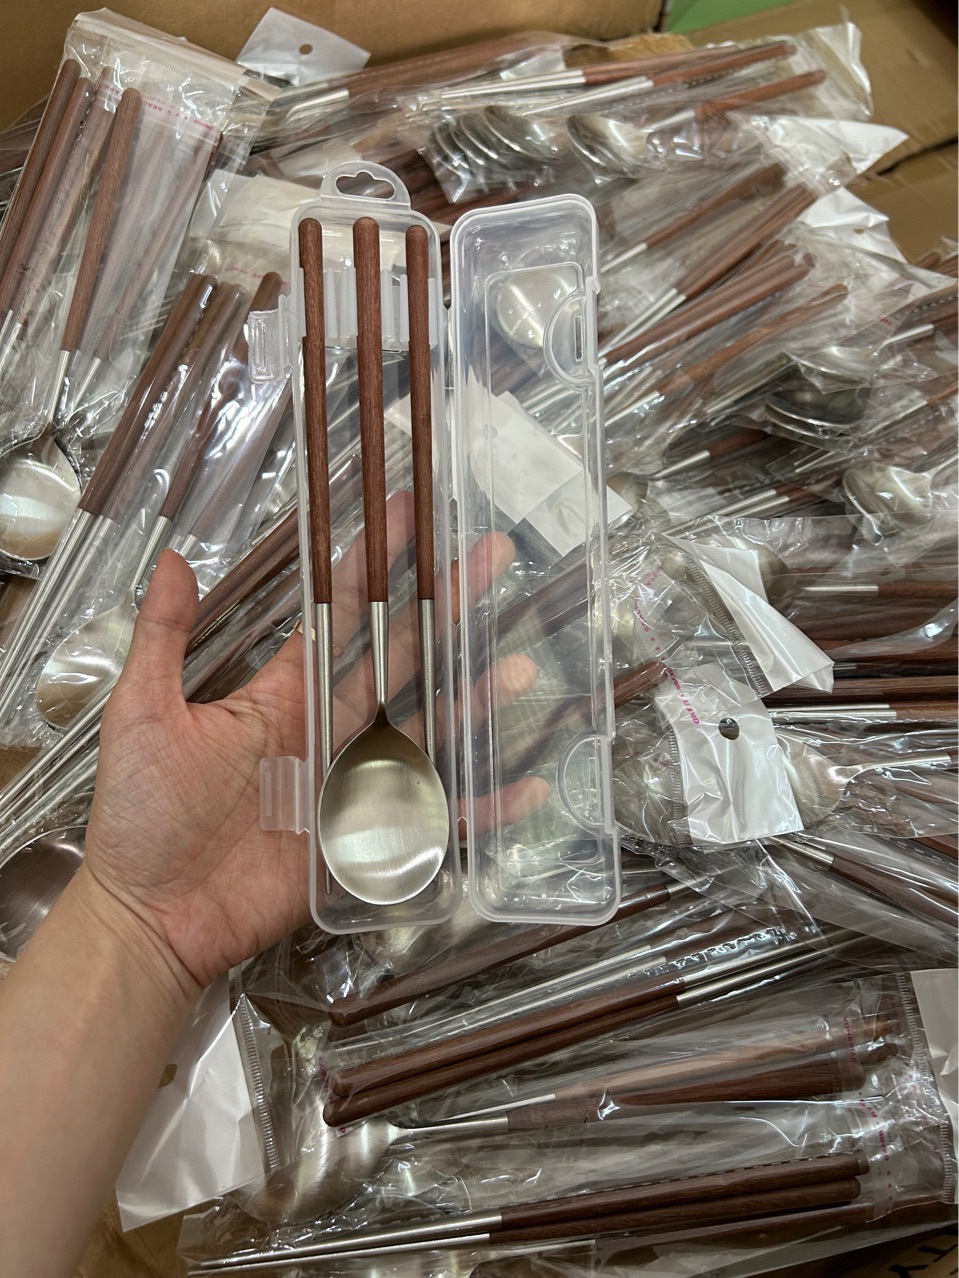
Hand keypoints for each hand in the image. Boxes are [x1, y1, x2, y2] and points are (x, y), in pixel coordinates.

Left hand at [81, 493, 544, 993]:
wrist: (151, 913)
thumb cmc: (142, 815)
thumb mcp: (145, 714)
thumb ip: (163, 638)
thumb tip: (171, 557)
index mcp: (283, 694)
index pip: (340, 615)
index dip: (373, 564)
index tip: (403, 515)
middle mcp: (328, 729)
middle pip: (401, 656)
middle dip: (446, 605)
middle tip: (491, 557)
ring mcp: (351, 781)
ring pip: (428, 728)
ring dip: (473, 696)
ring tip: (517, 663)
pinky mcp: (364, 838)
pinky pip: (432, 818)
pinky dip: (478, 804)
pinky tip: (520, 785)